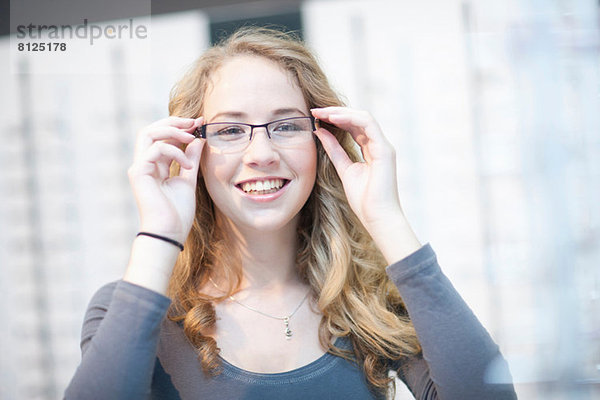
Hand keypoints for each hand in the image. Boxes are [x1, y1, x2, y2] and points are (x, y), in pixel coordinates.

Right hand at [127, 116, 204, 243]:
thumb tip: (199, 139)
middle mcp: (145, 164)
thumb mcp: (189, 180)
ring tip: (191, 137)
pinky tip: (186, 164)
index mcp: (156, 165)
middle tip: (195, 122)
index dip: (181, 127)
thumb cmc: (178, 212)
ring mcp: (139, 167)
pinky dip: (174, 151)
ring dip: (172, 130)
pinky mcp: (138, 172)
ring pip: (148, 133)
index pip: (163, 137)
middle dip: (174, 121)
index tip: (200, 123)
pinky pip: (154, 150)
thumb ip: (191, 159)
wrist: (170, 232)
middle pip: (151, 129)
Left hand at [311, 107, 401, 226]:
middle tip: (315, 110)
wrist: (376, 217)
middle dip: (336, 112)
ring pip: (364, 117)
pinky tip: (333, 118)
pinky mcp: (385, 150)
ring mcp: (384, 146)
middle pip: (358, 119)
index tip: (315, 117)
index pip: (354, 126)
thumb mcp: (343, 169)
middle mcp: (379, 145)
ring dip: (341, 112)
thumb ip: (334, 150)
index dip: (335, 119)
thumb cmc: (364, 200)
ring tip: (322, 112)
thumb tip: (319, 131)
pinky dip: (350, 118)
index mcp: (371, 150)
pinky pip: (368, 125)